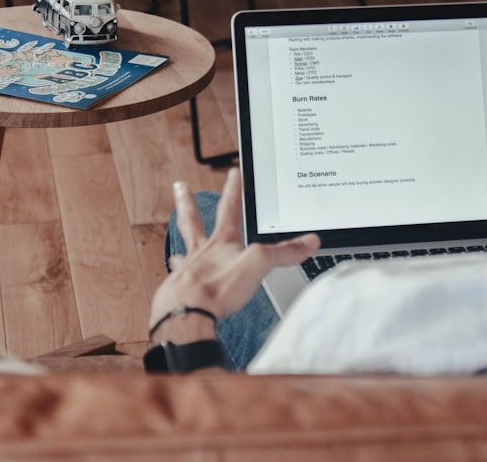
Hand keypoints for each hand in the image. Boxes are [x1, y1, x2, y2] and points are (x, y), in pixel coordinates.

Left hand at [149, 168, 319, 340]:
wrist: (189, 313)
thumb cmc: (218, 287)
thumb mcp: (259, 265)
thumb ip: (284, 253)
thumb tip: (310, 241)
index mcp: (222, 241)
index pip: (230, 208)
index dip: (234, 189)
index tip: (233, 173)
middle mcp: (201, 251)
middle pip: (193, 219)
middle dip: (188, 201)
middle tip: (180, 187)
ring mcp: (188, 268)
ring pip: (183, 245)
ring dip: (180, 236)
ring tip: (176, 230)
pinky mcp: (180, 288)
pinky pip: (179, 276)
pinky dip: (179, 273)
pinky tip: (178, 274)